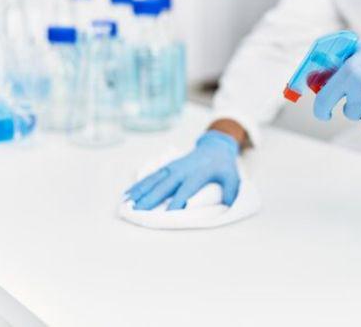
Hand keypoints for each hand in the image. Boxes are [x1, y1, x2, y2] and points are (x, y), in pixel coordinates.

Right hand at [125, 130, 239, 209]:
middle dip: (150, 198)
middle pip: (164, 186)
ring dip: (140, 191)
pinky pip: (151, 176)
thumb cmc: (223, 165)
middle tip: (138, 210)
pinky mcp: (168, 167)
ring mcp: (173, 167)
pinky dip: (139, 184)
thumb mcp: (232, 177)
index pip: (185, 190)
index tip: (167, 214)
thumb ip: (232, 191)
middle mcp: (182, 169)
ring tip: (127, 203)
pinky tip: (128, 193)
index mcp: (197, 173)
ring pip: (154, 180)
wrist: (215, 147)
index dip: (177, 201)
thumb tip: (229, 205)